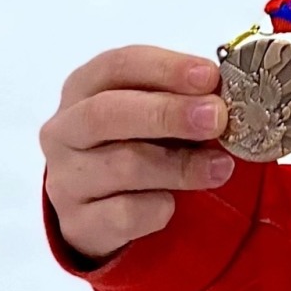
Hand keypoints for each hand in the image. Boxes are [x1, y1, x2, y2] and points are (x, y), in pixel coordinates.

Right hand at [41, 46, 230, 260]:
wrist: (94, 213)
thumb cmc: (130, 146)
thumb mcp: (148, 113)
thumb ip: (177, 99)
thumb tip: (225, 96)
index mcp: (83, 89)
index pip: (116, 66)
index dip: (165, 68)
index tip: (209, 76)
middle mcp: (65, 131)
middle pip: (107, 113)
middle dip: (168, 113)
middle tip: (217, 118)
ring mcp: (67, 179)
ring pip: (122, 166)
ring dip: (181, 165)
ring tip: (221, 166)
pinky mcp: (78, 224)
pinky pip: (124, 214)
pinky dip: (158, 207)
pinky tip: (176, 204)